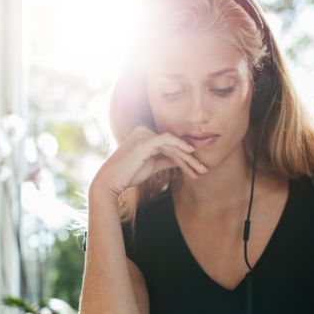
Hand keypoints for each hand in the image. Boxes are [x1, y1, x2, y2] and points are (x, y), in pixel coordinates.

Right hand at [90, 126, 207, 198]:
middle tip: (204, 170)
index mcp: (144, 136)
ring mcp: (143, 135)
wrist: (110, 182)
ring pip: (172, 145)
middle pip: (173, 145)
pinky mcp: (144, 141)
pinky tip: (191, 152)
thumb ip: (165, 160)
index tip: (198, 170)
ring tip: (201, 170)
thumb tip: (179, 160)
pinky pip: (167, 140)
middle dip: (190, 159)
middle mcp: (143, 131)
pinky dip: (180, 145)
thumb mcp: (151, 166)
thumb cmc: (128, 174)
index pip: (169, 146)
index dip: (185, 158)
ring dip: (188, 159)